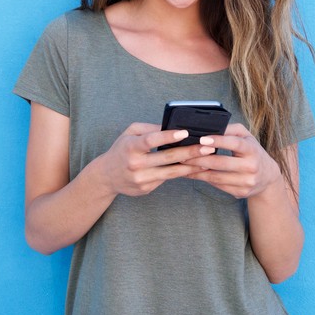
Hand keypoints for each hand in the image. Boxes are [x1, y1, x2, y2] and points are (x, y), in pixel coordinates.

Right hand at [95, 123, 215, 196]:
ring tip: (207, 160)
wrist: (106, 176)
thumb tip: (172, 126)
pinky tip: (194, 169)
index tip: (185, 132)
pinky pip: (167, 179)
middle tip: (208, 147)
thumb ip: (150, 129)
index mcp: (130, 146)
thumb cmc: (122, 149)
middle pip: (166, 158)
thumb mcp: (130, 133)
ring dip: (191, 166)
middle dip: (189, 152)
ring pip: (171, 172)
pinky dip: (181, 173)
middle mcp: (135, 164)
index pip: (151, 140)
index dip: (168, 136)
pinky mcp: (146, 188)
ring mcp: (141, 178)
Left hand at [182, 123, 282, 198]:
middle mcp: (252, 166)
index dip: (218, 141)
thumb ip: (230, 130)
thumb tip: (210, 126)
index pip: (235, 143)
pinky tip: (192, 174)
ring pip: (216, 177)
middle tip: (183, 154)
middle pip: (221, 163)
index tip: (201, 139)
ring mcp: (246, 181)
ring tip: (183, 164)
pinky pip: (218, 186)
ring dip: (197, 171)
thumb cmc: (252, 151)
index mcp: (252, 149)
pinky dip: (203, 179)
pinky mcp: (241, 192)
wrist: (268, 176)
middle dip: (199, 158)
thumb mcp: (246, 137)